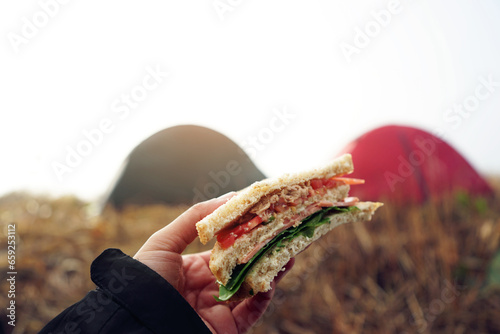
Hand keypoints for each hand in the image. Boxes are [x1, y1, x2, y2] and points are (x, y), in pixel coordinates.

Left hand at [134, 192, 293, 332]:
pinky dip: (264, 297)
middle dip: (266, 251)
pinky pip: (252, 311)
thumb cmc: (144, 280)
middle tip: (285, 233)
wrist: (136, 322)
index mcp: (195, 268)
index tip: (265, 217)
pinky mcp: (228, 327)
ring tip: (290, 253)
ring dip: (273, 270)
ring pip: (253, 287)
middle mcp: (210, 287)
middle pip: (245, 266)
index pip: (228, 248)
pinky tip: (271, 280)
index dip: (246, 233)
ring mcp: (220, 307)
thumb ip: (195, 218)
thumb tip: (231, 196)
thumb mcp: (163, 243)